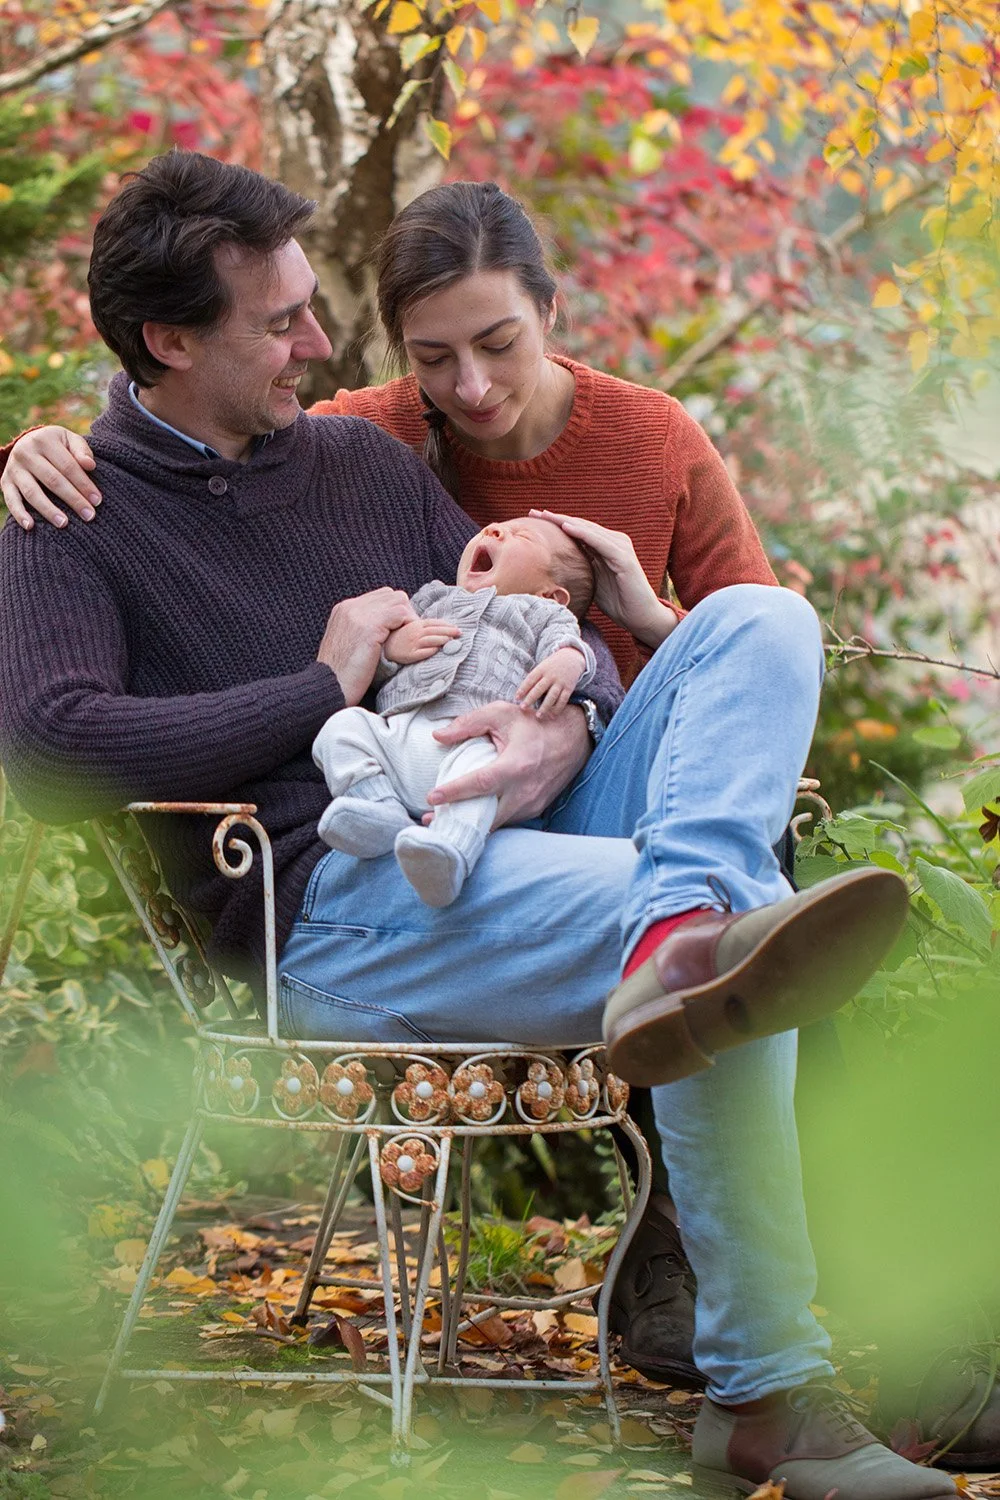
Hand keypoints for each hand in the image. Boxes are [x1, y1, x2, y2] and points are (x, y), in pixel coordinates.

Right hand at [1, 426, 99, 530]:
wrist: (28, 442)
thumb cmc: (57, 446)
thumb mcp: (69, 440)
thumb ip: (81, 451)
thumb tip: (90, 465)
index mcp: (44, 440)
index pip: (68, 466)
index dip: (84, 484)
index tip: (97, 501)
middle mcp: (25, 452)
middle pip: (53, 480)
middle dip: (73, 499)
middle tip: (89, 516)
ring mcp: (14, 468)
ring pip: (32, 492)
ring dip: (48, 510)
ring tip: (64, 524)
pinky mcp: (5, 482)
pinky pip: (11, 500)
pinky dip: (19, 514)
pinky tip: (30, 526)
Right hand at [317, 588, 415, 704]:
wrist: (327, 687)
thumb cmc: (339, 675)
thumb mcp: (346, 643)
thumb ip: (360, 629)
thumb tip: (383, 627)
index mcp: (344, 609)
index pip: (380, 596)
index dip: (394, 612)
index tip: (398, 632)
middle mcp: (350, 606)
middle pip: (392, 595)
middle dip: (404, 613)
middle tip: (406, 636)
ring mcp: (359, 614)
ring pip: (399, 601)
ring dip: (408, 620)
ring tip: (406, 641)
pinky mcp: (370, 627)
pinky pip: (402, 614)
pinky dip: (409, 626)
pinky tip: (405, 644)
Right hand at [385, 617, 460, 664]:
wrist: (386, 648)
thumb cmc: (403, 637)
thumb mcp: (412, 627)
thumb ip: (425, 626)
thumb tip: (444, 628)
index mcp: (417, 624)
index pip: (434, 623)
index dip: (447, 625)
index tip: (457, 627)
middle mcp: (415, 633)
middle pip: (435, 631)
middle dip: (448, 631)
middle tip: (459, 633)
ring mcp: (413, 644)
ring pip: (430, 640)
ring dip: (442, 640)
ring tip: (451, 641)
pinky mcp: (410, 654)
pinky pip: (422, 652)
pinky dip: (431, 651)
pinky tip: (438, 650)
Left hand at [428, 700, 589, 826]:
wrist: (574, 738)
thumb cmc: (535, 723)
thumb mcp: (502, 713)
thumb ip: (468, 723)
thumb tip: (438, 736)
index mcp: (516, 765)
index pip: (480, 783)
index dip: (454, 792)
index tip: (431, 798)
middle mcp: (525, 790)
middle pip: (487, 816)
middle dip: (458, 820)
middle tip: (431, 820)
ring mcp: (532, 803)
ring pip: (497, 823)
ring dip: (472, 824)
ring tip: (446, 819)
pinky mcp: (536, 809)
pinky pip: (508, 820)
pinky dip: (489, 821)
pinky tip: (472, 816)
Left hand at [515, 646, 585, 718]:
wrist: (571, 657)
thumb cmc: (552, 665)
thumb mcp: (542, 667)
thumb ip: (534, 678)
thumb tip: (522, 692)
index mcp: (542, 669)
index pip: (530, 679)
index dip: (523, 689)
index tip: (516, 698)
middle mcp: (551, 676)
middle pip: (539, 688)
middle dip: (530, 698)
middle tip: (523, 708)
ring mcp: (560, 682)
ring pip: (552, 696)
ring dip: (545, 707)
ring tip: (538, 716)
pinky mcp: (569, 688)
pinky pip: (563, 699)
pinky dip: (558, 708)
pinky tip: (552, 715)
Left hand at [529, 508, 678, 648]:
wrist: (640, 616)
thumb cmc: (617, 602)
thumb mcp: (592, 581)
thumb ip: (580, 568)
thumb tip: (554, 568)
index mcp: (605, 546)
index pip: (578, 530)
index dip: (556, 523)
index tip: (534, 519)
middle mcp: (614, 541)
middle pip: (581, 526)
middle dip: (556, 518)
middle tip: (534, 512)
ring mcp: (620, 547)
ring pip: (588, 530)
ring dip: (565, 522)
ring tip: (546, 516)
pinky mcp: (624, 558)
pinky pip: (600, 542)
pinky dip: (583, 534)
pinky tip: (567, 527)